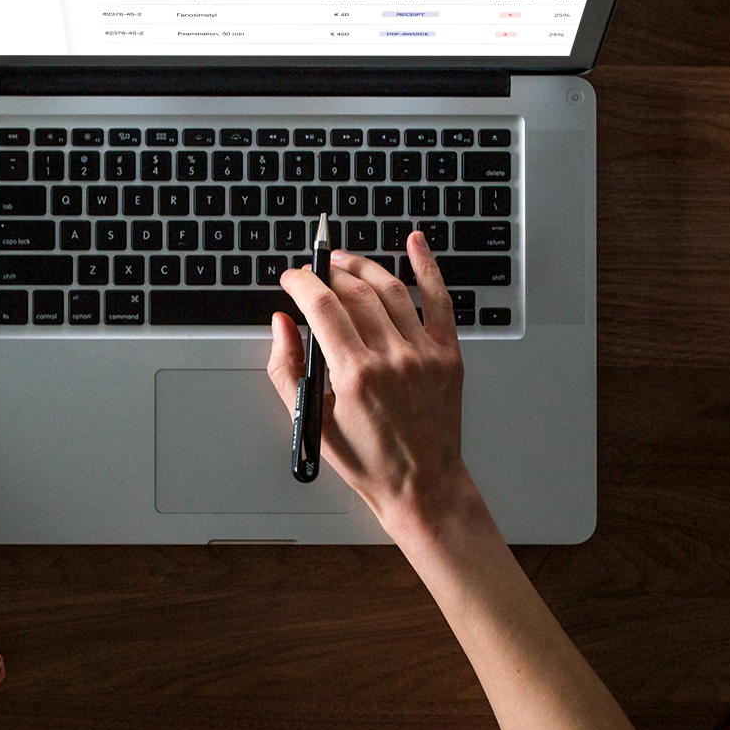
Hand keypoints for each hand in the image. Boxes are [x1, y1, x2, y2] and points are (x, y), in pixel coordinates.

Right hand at [267, 231, 480, 536]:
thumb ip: (287, 368)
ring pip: (390, 289)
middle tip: (313, 272)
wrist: (422, 486)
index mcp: (355, 375)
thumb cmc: (368, 461)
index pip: (322, 306)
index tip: (291, 278)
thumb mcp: (311, 421)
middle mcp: (393, 358)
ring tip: (343, 261)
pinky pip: (439, 300)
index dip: (301, 283)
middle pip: (355, 292)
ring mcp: (424, 354)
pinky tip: (416, 243)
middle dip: (327, 273)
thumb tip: (281, 324)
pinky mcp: (448, 355)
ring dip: (362, 267)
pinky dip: (428, 267)